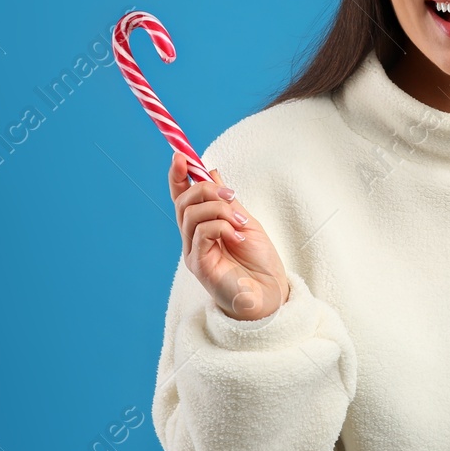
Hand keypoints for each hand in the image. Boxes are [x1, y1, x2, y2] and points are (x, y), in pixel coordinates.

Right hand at [169, 154, 289, 320]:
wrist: (271, 294)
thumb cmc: (259, 262)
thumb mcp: (245, 221)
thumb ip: (227, 201)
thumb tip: (211, 172)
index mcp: (203, 226)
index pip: (182, 196)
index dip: (178, 176)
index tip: (181, 156)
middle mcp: (193, 238)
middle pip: (183, 201)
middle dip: (206, 190)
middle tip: (232, 196)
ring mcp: (193, 252)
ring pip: (191, 214)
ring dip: (220, 210)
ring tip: (241, 223)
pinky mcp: (199, 264)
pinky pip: (201, 233)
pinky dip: (222, 227)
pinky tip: (238, 237)